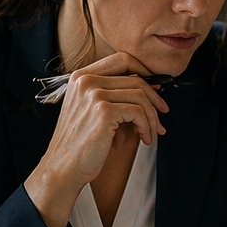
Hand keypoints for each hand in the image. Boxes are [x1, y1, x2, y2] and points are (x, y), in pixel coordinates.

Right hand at [25, 51, 169, 226]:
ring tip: (151, 132)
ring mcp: (94, 95)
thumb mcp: (90, 109)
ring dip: (151, 117)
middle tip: (162, 114)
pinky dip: (146, 127)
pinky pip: (139, 113)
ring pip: (141, 96)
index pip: (122, 59)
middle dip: (154, 99)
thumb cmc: (80, 143)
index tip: (156, 89)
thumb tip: (151, 87)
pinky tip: (143, 138)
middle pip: (136, 78)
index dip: (144, 71)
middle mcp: (85, 81)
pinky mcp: (103, 112)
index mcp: (81, 77)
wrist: (64, 167)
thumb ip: (112, 93)